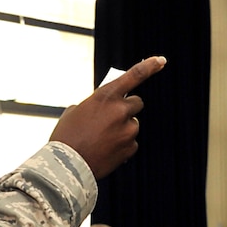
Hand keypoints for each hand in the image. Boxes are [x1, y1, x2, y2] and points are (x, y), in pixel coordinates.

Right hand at [50, 56, 164, 178]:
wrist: (66, 166)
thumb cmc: (67, 137)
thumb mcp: (75, 112)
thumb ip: (93, 105)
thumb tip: (104, 109)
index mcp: (105, 96)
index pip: (134, 76)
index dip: (150, 66)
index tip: (161, 60)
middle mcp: (120, 110)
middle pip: (136, 103)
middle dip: (127, 109)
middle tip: (112, 118)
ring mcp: (128, 129)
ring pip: (132, 124)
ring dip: (123, 129)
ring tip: (102, 139)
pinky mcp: (131, 147)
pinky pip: (131, 142)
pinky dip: (121, 146)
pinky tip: (106, 150)